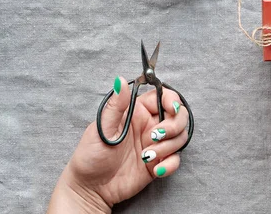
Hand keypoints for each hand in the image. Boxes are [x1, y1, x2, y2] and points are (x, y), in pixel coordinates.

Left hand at [47, 81, 188, 212]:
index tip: (171, 109)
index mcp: (137, 112)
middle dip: (174, 126)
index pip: (164, 97)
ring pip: (180, 137)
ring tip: (147, 156)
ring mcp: (155, 144)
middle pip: (178, 116)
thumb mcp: (102, 129)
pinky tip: (156, 169)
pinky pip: (175, 159)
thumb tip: (120, 80)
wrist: (90, 189)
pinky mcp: (158, 162)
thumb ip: (115, 106)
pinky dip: (170, 164)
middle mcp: (149, 125)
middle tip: (155, 137)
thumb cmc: (90, 156)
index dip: (172, 101)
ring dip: (169, 147)